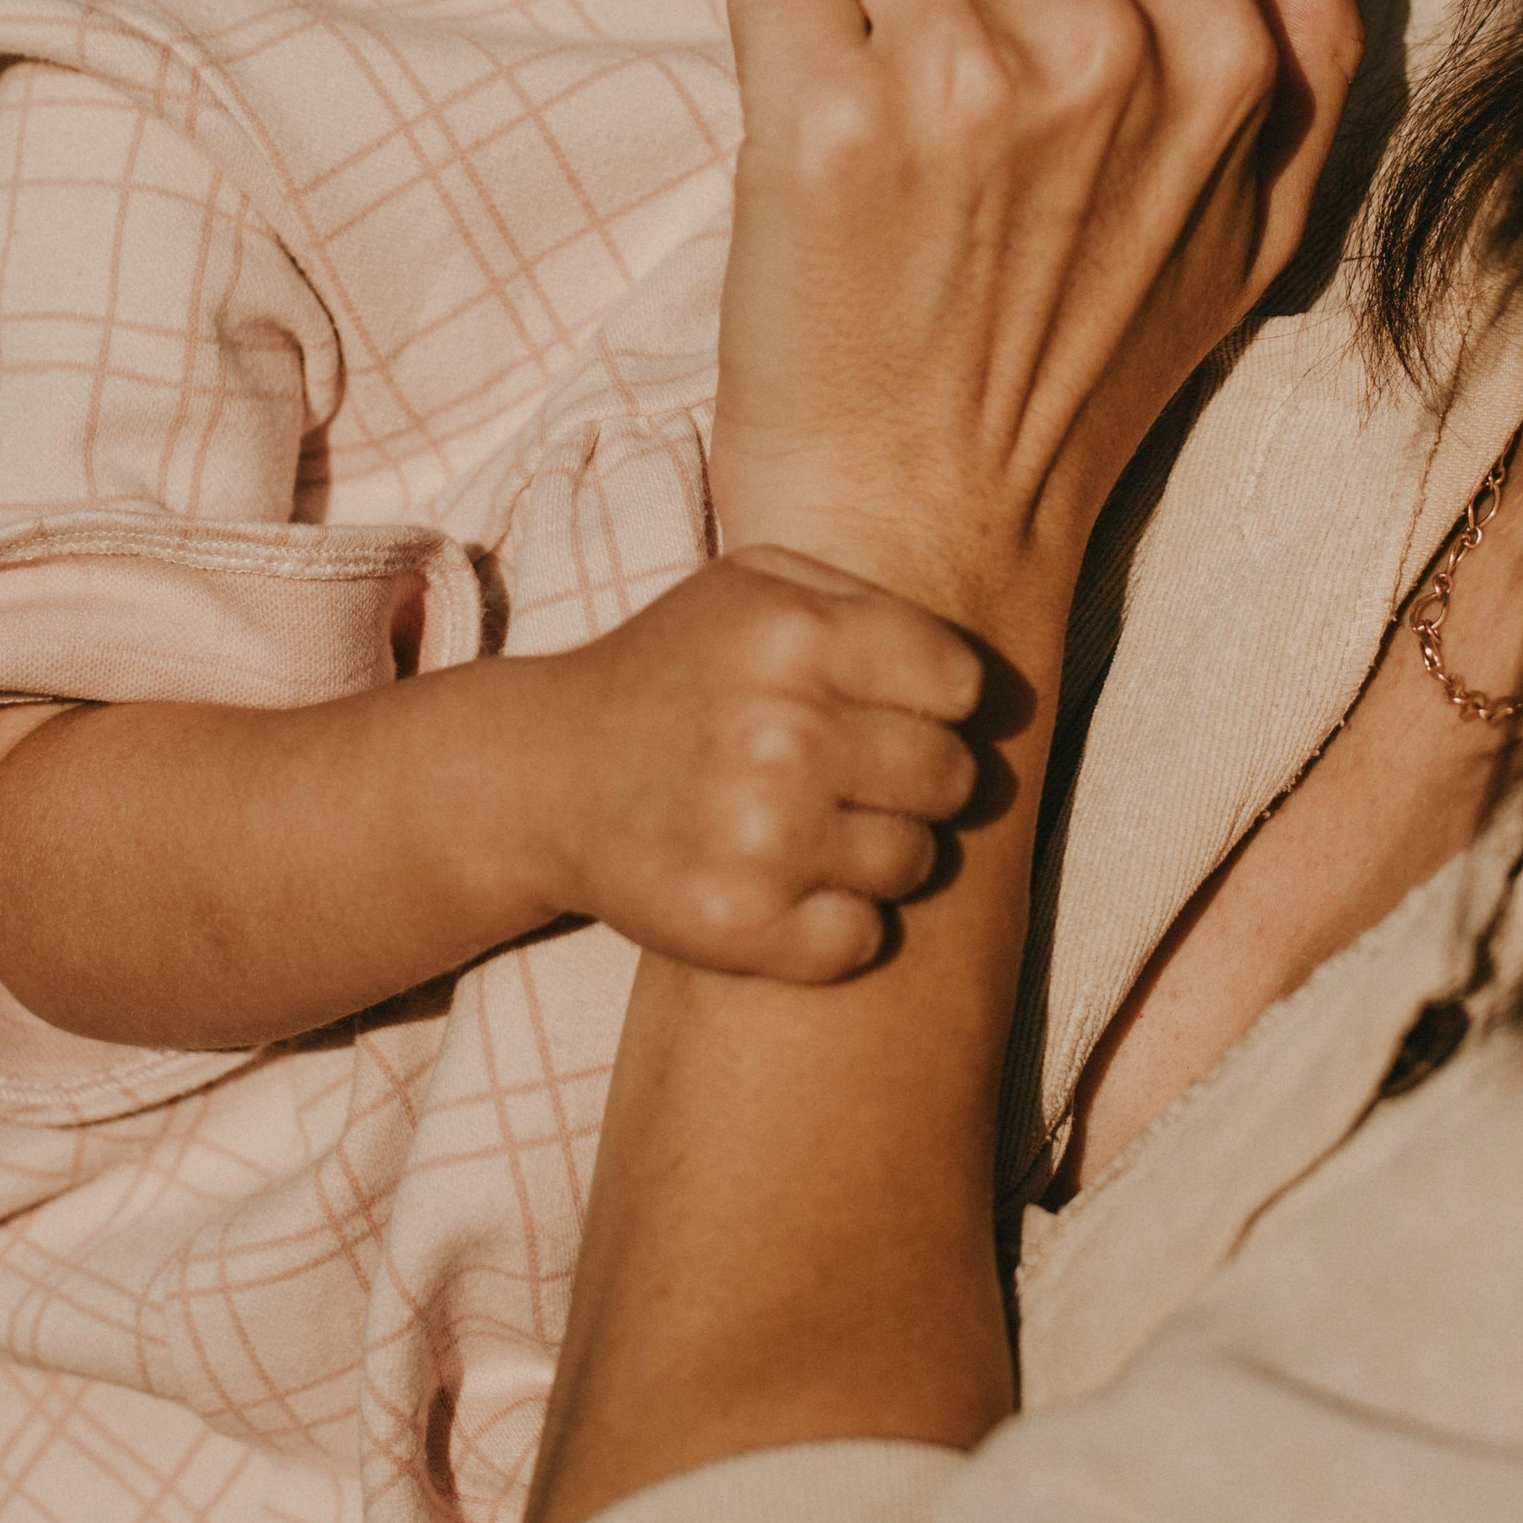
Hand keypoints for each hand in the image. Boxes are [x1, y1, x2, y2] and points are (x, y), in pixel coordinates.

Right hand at [532, 548, 984, 979]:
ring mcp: (760, 837)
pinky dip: (841, 922)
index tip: (892, 706)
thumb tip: (974, 672)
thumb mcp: (757, 584)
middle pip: (953, 777)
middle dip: (922, 777)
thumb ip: (868, 600)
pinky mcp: (738, 925)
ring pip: (917, 861)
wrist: (547, 777)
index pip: (961, 686)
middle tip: (860, 773)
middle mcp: (782, 733)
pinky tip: (794, 885)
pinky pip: (863, 938)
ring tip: (819, 825)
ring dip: (884, 850)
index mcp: (795, 635)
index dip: (938, 700)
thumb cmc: (677, 670)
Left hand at [711, 0, 1360, 618]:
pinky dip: (766, 43)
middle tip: (946, 102)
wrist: (922, 537)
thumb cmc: (1084, 379)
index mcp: (1219, 64)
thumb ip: (1301, 54)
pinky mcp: (829, 121)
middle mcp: (1111, 55)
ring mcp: (970, 86)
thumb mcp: (1252, 233)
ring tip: (880, 137)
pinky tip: (804, 156)